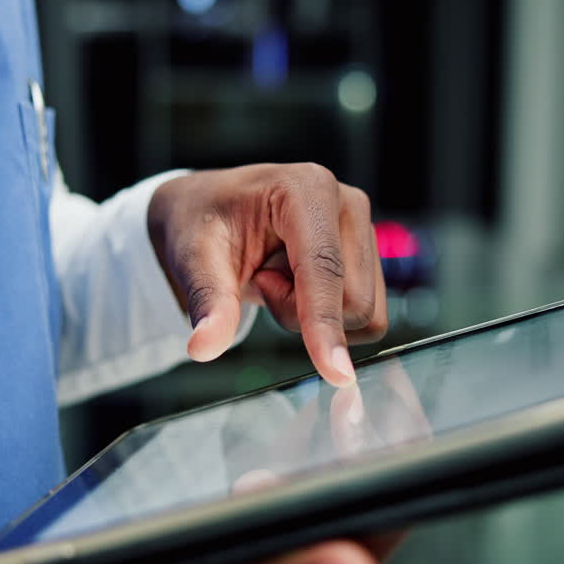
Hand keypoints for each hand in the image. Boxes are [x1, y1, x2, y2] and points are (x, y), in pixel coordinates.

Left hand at [148, 164, 387, 385]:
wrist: (210, 210)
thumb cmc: (203, 223)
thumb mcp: (194, 258)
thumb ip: (207, 301)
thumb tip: (203, 348)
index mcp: (306, 189)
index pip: (325, 269)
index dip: (327, 324)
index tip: (336, 374)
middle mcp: (347, 204)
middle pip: (352, 301)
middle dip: (299, 312)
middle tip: (260, 280)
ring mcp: (364, 228)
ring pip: (363, 313)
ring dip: (311, 314)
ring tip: (275, 276)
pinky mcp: (368, 254)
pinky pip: (365, 314)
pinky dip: (325, 314)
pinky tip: (294, 283)